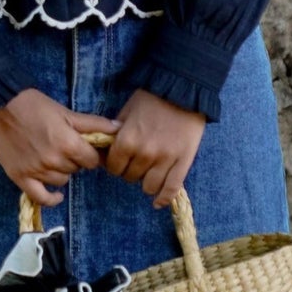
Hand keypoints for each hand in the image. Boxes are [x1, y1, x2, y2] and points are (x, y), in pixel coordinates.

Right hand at [0, 88, 119, 208]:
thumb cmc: (34, 105)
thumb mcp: (66, 112)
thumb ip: (94, 124)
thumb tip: (118, 128)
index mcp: (68, 143)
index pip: (92, 160)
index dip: (90, 154)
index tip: (85, 148)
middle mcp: (54, 161)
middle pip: (77, 170)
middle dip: (75, 159)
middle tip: (64, 146)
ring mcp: (36, 171)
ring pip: (61, 180)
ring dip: (61, 171)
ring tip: (52, 156)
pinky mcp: (21, 178)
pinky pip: (41, 198)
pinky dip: (51, 198)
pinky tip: (57, 195)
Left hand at [101, 87, 204, 208]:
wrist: (182, 89)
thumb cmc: (151, 98)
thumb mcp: (126, 111)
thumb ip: (116, 134)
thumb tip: (107, 152)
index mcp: (127, 141)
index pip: (114, 168)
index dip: (115, 165)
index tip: (120, 160)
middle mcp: (144, 154)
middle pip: (130, 177)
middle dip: (130, 171)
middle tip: (136, 162)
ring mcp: (165, 160)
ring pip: (149, 187)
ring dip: (146, 182)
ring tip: (149, 172)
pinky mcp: (183, 162)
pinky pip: (172, 189)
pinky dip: (164, 198)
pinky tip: (158, 202)